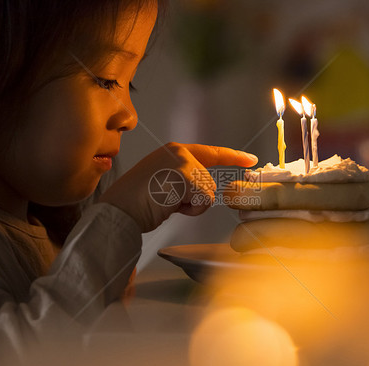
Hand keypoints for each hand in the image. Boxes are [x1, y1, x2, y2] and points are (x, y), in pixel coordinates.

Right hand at [99, 142, 257, 231]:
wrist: (118, 210)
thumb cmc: (135, 202)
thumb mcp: (162, 182)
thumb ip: (184, 180)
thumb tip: (206, 193)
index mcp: (172, 151)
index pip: (210, 153)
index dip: (232, 157)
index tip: (250, 159)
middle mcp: (178, 152)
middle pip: (209, 182)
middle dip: (194, 199)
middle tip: (167, 201)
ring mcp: (182, 163)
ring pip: (208, 193)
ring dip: (191, 206)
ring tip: (165, 203)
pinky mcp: (185, 177)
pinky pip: (204, 201)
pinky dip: (191, 210)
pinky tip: (170, 205)